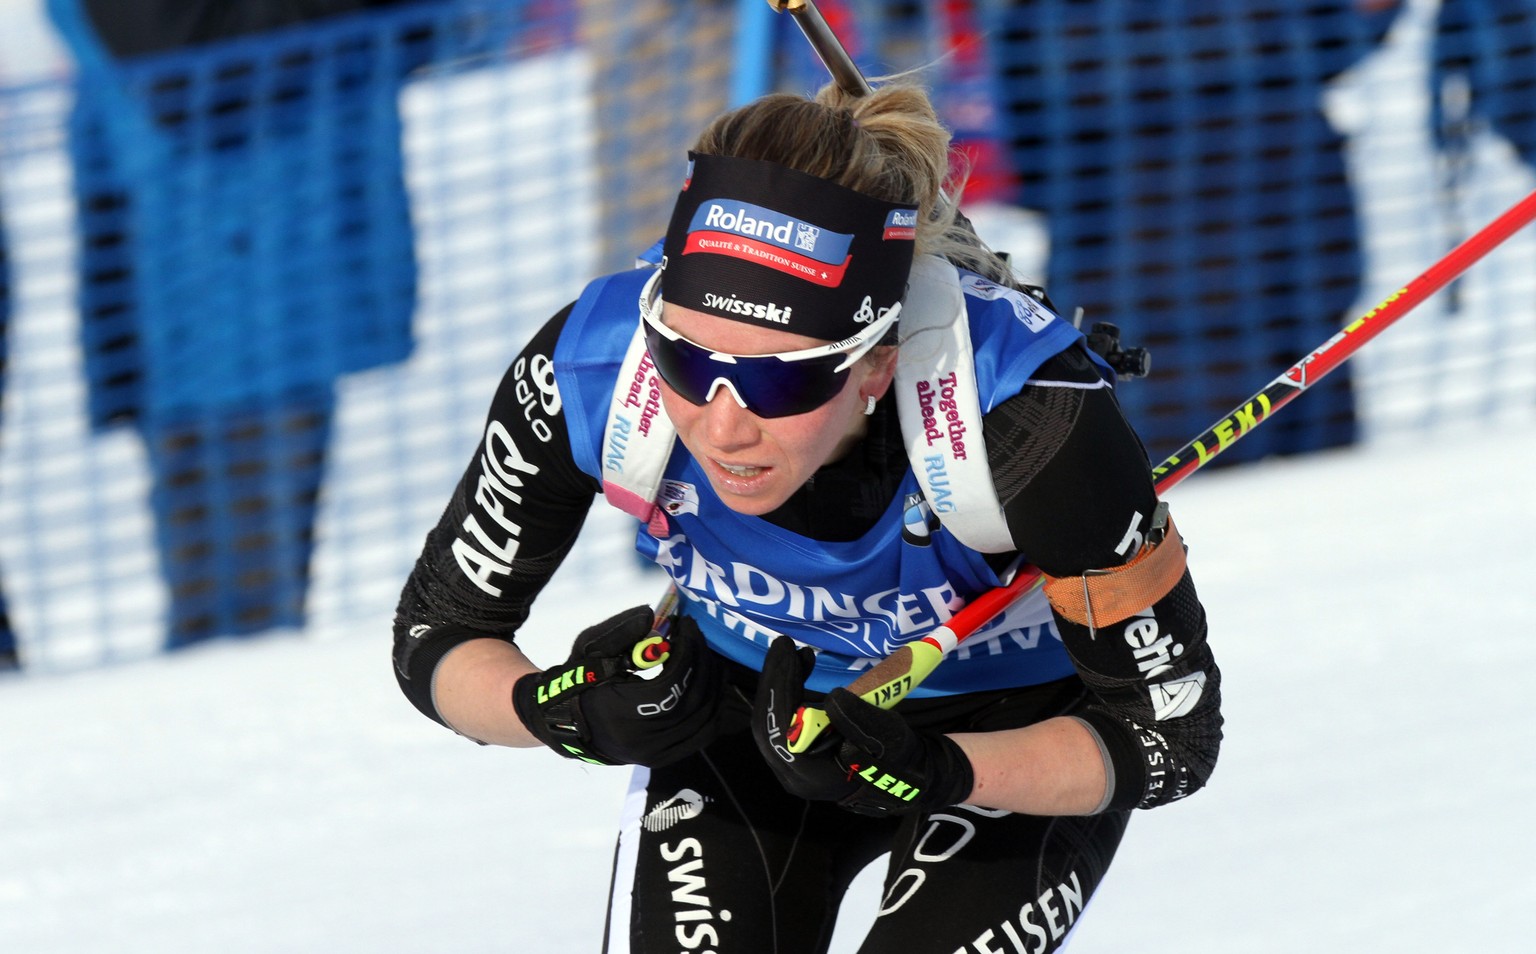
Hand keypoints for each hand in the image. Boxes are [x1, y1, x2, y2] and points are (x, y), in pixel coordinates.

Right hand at [513, 605, 722, 765]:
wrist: (568, 724)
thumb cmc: (581, 681)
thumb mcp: (591, 649)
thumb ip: (621, 632)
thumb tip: (651, 615)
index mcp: (620, 713)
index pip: (670, 684)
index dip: (687, 652)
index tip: (687, 625)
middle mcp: (642, 740)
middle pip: (692, 700)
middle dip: (702, 662)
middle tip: (697, 636)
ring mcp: (656, 752)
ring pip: (705, 719)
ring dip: (713, 683)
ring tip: (706, 656)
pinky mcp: (666, 757)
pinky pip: (704, 734)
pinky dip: (714, 707)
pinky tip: (711, 683)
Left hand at [751, 636, 974, 815]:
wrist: (901, 777)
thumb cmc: (894, 758)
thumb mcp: (885, 737)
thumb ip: (859, 719)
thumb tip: (833, 698)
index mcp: (809, 775)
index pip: (778, 731)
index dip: (778, 689)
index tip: (787, 652)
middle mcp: (792, 772)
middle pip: (768, 724)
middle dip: (776, 680)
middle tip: (784, 645)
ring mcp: (792, 763)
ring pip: (773, 718)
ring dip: (782, 682)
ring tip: (796, 651)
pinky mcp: (797, 750)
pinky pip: (783, 717)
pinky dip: (790, 690)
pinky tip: (802, 665)